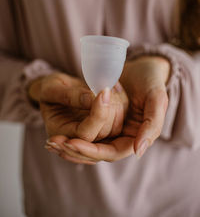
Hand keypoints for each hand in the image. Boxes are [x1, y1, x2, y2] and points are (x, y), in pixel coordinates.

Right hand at [28, 72, 128, 162]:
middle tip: (106, 86)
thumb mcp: (52, 88)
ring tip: (109, 86)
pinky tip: (115, 87)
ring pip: (116, 129)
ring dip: (117, 104)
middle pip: (104, 134)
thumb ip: (68, 95)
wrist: (57, 90)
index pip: (85, 134)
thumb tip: (91, 98)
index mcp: (61, 134)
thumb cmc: (51, 89)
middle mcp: (79, 140)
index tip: (103, 91)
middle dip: (109, 108)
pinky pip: (121, 119)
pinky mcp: (105, 127)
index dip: (98, 115)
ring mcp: (94, 135)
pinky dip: (122, 102)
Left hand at [51, 56, 169, 162]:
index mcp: (138, 135)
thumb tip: (138, 150)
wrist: (143, 65)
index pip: (113, 152)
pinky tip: (57, 134)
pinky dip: (72, 134)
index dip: (93, 150)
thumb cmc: (151, 79)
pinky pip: (86, 130)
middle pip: (98, 151)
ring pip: (89, 143)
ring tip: (52, 141)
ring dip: (70, 145)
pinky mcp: (102, 117)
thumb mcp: (156, 97)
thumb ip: (152, 123)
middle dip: (76, 149)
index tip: (72, 142)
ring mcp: (112, 127)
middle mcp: (123, 135)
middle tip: (54, 142)